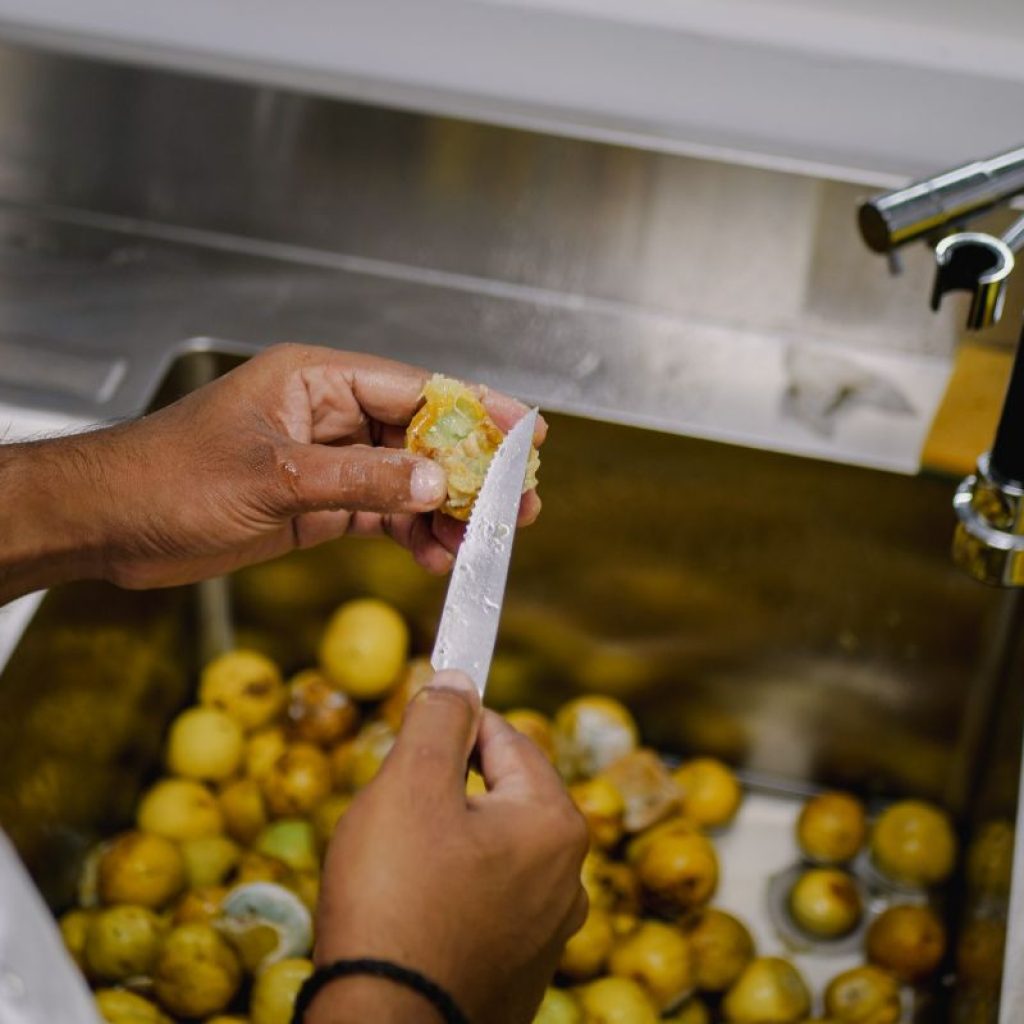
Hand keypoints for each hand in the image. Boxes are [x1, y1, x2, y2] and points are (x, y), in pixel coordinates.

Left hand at [0, 345, 544, 599]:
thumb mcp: (273, 478)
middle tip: (519, 504)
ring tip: (482, 543)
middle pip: (421, 437)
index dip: (476, 409)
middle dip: (470, 472)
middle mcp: (329, 416)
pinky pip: (381, 515)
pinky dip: (410, 535)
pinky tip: (434, 557)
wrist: (111, 526)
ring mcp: (327, 462)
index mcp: (317, 380)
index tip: (526, 432)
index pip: (415, 387)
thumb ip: (359, 480)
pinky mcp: (318, 504)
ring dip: (445, 512)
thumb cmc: (169, 479)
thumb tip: (436, 484)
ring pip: (406, 481)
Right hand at [312, 671, 588, 1023]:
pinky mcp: (518, 974)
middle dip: (446, 792)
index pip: (506, 738)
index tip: (418, 721)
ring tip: (396, 867)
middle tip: (394, 809)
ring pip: (490, 852)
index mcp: (555, 825)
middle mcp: (568, 879)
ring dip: (445, 843)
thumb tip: (458, 680)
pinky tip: (411, 915)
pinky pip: (485, 905)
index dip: (456, 724)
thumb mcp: (411, 787)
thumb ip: (438, 721)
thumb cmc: (397, 900)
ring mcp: (547, 934)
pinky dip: (450, 894)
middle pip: (500, 796)